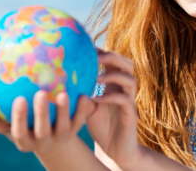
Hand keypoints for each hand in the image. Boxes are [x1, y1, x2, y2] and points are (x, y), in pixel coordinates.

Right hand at [0, 91, 90, 157]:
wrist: (53, 143)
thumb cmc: (27, 129)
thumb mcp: (12, 129)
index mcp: (26, 140)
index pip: (19, 132)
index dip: (18, 118)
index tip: (19, 99)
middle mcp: (43, 140)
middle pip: (42, 130)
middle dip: (40, 113)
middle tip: (40, 93)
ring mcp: (60, 137)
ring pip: (63, 126)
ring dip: (63, 110)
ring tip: (62, 94)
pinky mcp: (74, 131)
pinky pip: (80, 121)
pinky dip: (82, 109)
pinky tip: (84, 95)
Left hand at [86, 49, 140, 169]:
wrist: (114, 148)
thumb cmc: (101, 125)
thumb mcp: (88, 107)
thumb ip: (83, 93)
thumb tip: (64, 81)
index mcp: (115, 83)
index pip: (114, 61)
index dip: (103, 52)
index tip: (88, 48)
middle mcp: (124, 89)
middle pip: (128, 64)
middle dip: (113, 57)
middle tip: (96, 58)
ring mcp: (130, 100)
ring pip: (130, 79)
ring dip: (113, 76)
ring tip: (97, 78)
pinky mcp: (131, 114)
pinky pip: (125, 100)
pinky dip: (111, 97)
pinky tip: (97, 99)